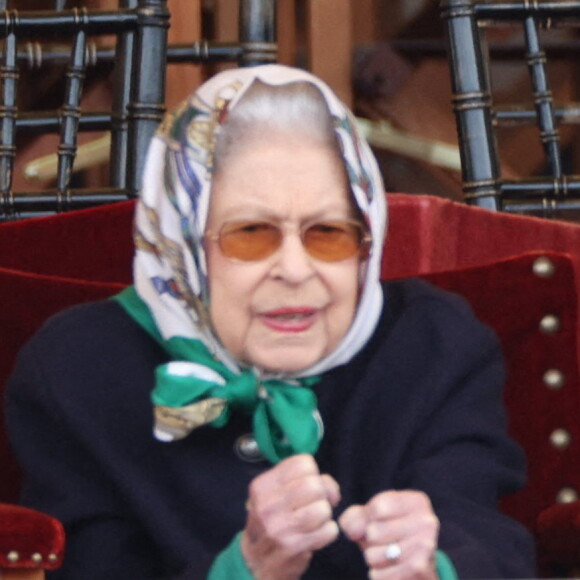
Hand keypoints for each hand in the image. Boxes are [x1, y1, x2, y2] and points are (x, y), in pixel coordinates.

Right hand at [241, 454, 340, 579]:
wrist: (255, 563)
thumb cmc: (272, 522)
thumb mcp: (277, 495)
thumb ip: (305, 480)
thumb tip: (330, 488)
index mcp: (263, 485)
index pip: (302, 463)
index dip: (313, 474)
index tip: (308, 487)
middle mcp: (267, 504)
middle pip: (315, 485)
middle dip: (321, 495)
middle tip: (314, 505)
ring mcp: (279, 526)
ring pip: (323, 508)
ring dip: (325, 516)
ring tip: (313, 522)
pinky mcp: (293, 546)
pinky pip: (329, 530)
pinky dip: (328, 533)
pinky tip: (314, 536)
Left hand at [339, 490, 438, 579]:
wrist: (416, 569)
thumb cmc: (389, 536)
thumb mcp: (370, 519)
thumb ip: (354, 518)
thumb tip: (356, 530)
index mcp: (417, 501)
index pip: (377, 507)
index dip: (369, 518)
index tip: (382, 521)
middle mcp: (427, 521)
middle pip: (374, 531)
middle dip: (370, 540)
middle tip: (386, 542)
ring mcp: (426, 547)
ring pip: (373, 555)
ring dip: (373, 559)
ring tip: (389, 556)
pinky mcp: (419, 570)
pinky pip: (379, 575)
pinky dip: (378, 574)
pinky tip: (392, 570)